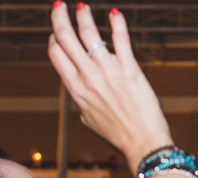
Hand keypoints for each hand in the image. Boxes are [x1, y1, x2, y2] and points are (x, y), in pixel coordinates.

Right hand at [48, 4, 172, 174]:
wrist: (143, 143)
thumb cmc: (118, 135)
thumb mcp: (89, 119)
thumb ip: (82, 99)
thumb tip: (81, 88)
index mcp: (76, 89)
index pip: (56, 53)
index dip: (54, 38)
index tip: (57, 32)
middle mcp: (88, 77)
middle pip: (66, 37)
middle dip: (60, 17)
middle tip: (60, 6)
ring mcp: (109, 71)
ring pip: (89, 33)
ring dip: (83, 15)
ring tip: (82, 6)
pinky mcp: (130, 69)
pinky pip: (121, 38)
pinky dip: (117, 23)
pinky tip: (115, 13)